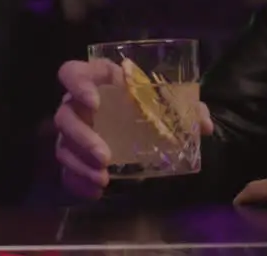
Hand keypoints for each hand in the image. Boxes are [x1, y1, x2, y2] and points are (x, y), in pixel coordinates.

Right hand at [54, 59, 214, 199]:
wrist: (150, 124)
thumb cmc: (154, 103)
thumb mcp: (173, 102)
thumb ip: (190, 110)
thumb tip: (204, 127)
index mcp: (100, 80)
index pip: (73, 72)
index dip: (77, 84)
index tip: (94, 102)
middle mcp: (80, 104)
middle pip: (64, 115)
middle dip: (82, 137)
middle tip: (106, 156)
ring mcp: (75, 131)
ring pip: (62, 145)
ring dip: (79, 164)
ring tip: (103, 178)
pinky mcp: (76, 155)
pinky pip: (66, 170)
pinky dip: (78, 182)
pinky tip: (95, 192)